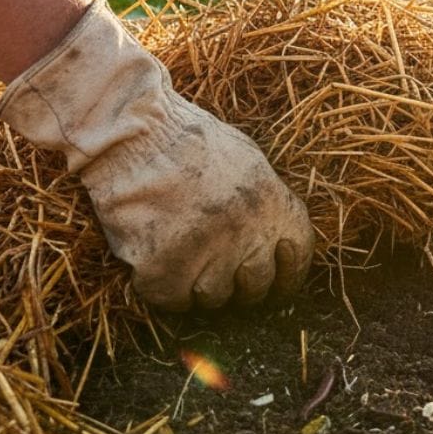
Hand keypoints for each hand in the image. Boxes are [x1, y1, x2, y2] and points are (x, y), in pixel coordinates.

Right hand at [0, 0, 313, 310]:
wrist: (134, 132)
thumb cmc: (189, 141)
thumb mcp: (249, 163)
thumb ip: (267, 205)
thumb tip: (277, 245)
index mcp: (274, 205)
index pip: (298, 259)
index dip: (286, 275)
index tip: (274, 283)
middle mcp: (248, 234)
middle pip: (255, 287)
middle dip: (238, 283)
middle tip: (215, 265)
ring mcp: (207, 253)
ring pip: (214, 298)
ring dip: (198, 283)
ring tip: (180, 250)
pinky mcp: (164, 268)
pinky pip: (173, 301)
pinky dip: (163, 288)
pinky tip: (154, 259)